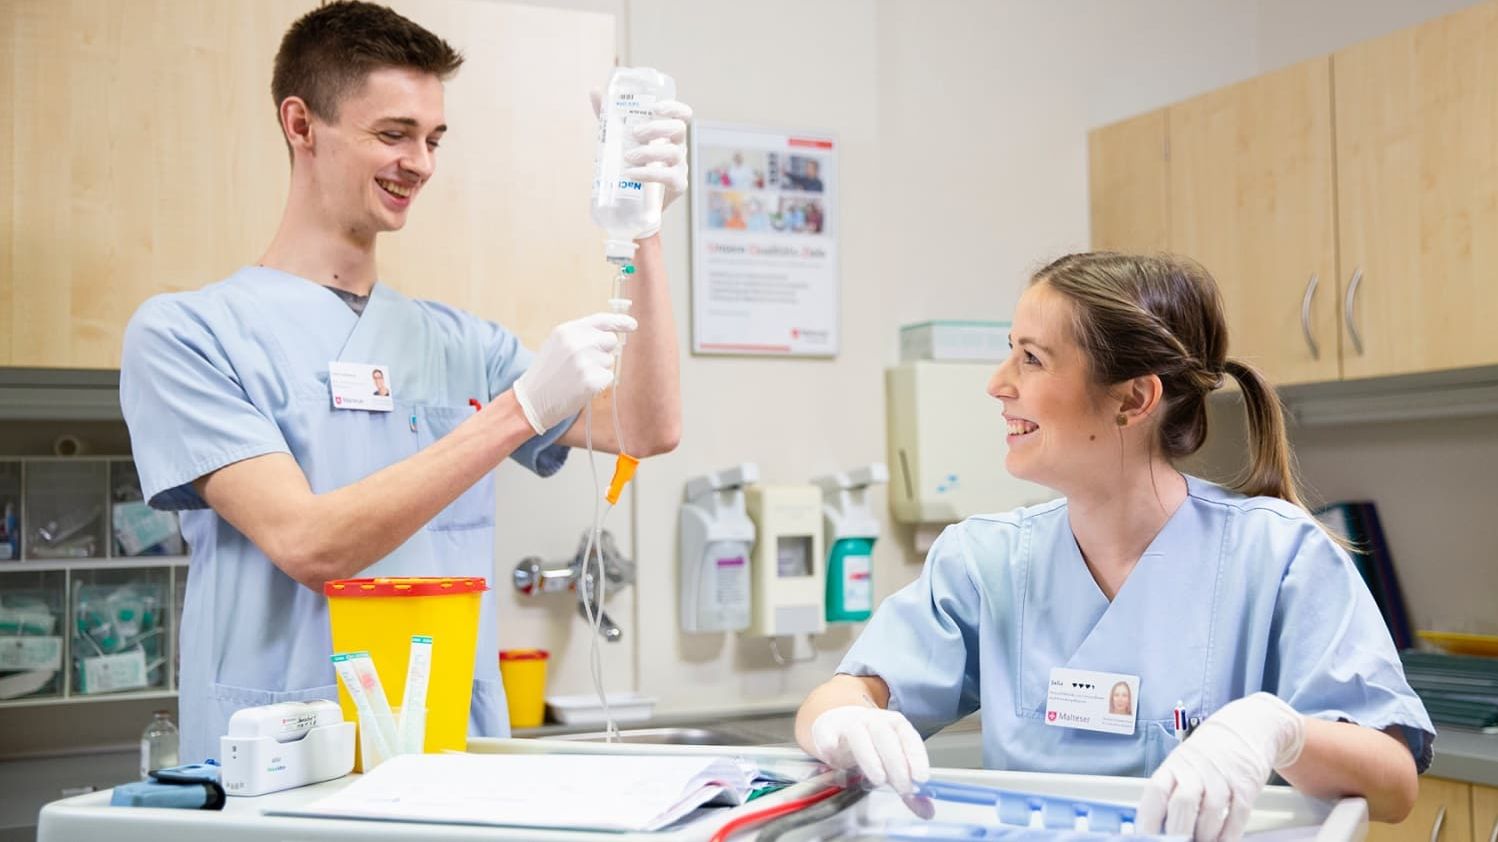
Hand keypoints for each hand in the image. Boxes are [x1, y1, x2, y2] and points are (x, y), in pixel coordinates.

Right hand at [511, 313, 636, 434]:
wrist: (532, 400)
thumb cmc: (547, 372)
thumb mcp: (557, 344)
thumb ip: (581, 336)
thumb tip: (611, 334)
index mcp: (567, 331)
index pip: (601, 320)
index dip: (620, 322)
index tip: (632, 325)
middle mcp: (576, 343)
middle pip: (610, 340)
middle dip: (603, 350)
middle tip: (584, 362)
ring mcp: (584, 362)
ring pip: (609, 360)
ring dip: (599, 368)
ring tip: (577, 376)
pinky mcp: (591, 381)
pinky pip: (608, 377)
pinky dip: (598, 383)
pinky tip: (581, 386)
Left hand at [591, 92, 693, 227]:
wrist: (635, 201)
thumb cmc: (631, 163)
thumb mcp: (620, 138)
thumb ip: (609, 116)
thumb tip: (594, 90)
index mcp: (668, 133)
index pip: (683, 114)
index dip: (673, 108)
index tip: (656, 108)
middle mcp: (678, 147)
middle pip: (679, 129)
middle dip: (657, 128)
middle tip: (635, 133)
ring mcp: (680, 166)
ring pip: (673, 153)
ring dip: (650, 152)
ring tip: (627, 157)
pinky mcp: (678, 185)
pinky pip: (668, 177)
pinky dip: (649, 173)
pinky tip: (632, 174)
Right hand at [809, 704, 930, 795]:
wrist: (839, 724)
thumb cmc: (871, 745)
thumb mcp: (891, 762)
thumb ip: (906, 786)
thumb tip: (927, 811)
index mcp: (894, 724)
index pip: (908, 735)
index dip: (916, 756)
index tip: (921, 778)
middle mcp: (873, 720)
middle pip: (885, 736)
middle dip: (896, 763)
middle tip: (903, 787)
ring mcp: (849, 724)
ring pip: (859, 735)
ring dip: (870, 757)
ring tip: (878, 779)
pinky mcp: (827, 730)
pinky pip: (828, 735)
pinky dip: (830, 744)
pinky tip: (834, 759)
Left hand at [1136, 693, 1305, 841]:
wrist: (1247, 727)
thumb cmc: (1208, 752)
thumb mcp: (1182, 764)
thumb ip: (1170, 792)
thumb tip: (1155, 826)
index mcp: (1174, 766)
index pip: (1155, 791)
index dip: (1148, 817)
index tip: (1145, 836)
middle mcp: (1197, 770)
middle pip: (1182, 804)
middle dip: (1178, 832)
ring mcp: (1222, 778)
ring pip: (1210, 814)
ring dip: (1204, 837)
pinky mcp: (1246, 787)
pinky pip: (1236, 817)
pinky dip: (1228, 835)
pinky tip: (1221, 841)